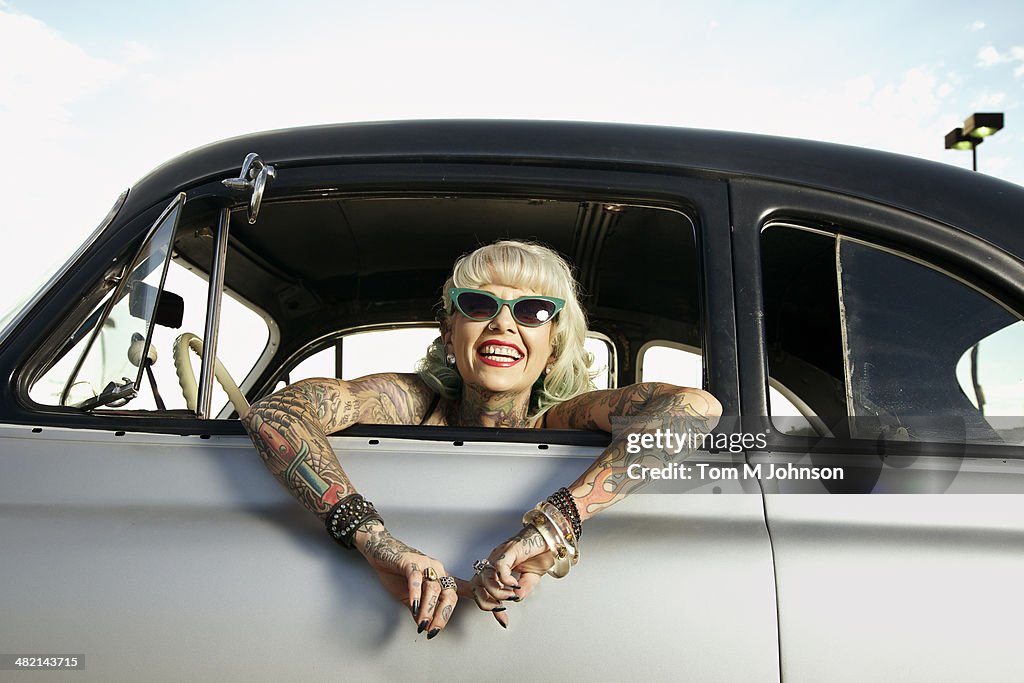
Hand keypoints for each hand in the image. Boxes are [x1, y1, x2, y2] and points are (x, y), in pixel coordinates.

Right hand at [354, 521, 459, 638]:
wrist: (381, 553)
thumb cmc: (397, 572)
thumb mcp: (410, 596)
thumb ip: (418, 609)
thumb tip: (423, 625)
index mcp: (439, 577)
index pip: (455, 592)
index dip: (461, 604)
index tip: (471, 611)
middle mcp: (436, 570)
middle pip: (448, 593)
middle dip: (442, 615)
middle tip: (433, 629)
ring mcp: (425, 564)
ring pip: (433, 589)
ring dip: (428, 609)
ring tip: (422, 623)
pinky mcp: (410, 561)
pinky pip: (416, 579)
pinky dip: (416, 594)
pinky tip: (414, 607)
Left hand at [470, 525, 553, 626]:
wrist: (551, 537)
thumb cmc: (540, 553)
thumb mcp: (531, 578)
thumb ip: (522, 590)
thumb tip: (515, 600)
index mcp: (496, 568)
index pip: (481, 588)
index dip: (486, 605)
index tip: (503, 620)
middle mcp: (494, 561)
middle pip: (476, 584)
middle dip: (485, 601)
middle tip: (501, 608)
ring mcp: (500, 555)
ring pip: (485, 577)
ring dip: (497, 592)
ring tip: (512, 595)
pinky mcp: (509, 550)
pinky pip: (499, 567)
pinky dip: (505, 580)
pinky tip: (515, 584)